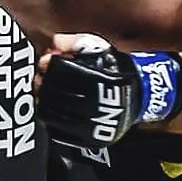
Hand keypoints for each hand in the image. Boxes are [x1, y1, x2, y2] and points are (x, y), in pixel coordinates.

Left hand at [37, 33, 181, 147]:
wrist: (139, 95)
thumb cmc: (116, 70)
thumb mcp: (100, 48)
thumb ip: (76, 42)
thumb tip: (54, 43)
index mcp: (99, 81)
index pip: (62, 72)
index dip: (50, 65)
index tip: (46, 60)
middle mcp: (96, 105)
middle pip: (53, 92)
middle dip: (43, 82)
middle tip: (42, 76)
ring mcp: (91, 125)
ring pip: (52, 113)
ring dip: (43, 100)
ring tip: (45, 91)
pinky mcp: (88, 138)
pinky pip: (57, 131)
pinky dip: (49, 118)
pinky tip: (51, 108)